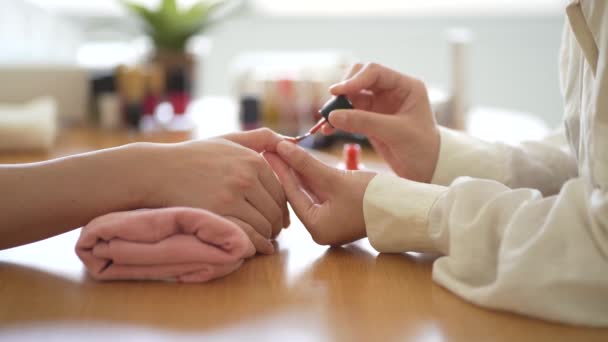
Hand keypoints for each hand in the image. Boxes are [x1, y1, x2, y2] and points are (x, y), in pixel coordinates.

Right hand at [143, 128, 288, 253]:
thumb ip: (260, 138)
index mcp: (254, 160)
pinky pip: (248, 235)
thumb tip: (290, 141)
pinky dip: (255, 245)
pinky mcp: (219, 213)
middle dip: (277, 226)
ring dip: (266, 237)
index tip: (279, 219)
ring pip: (264, 225)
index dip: (283, 209)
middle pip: (275, 211)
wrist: (159, 171)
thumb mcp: (229, 140)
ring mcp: (233, 195)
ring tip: (262, 241)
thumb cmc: (195, 156)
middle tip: (273, 235)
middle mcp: (246, 176)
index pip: (281, 192)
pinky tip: (254, 248)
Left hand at [264, 141, 376, 245]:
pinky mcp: (342, 211)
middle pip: (299, 193)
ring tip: (284, 150)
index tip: (268, 151)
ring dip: (300, 171)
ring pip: (310, 191)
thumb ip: (306, 164)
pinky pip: (322, 192)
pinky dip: (314, 176)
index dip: (280, 169)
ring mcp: (333, 220)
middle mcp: (322, 228)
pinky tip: (303, 159)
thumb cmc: (371, 197)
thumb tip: (282, 149)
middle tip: (272, 148)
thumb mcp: (335, 179)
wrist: (406, 206)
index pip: (292, 194)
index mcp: (317, 228)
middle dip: (287, 170)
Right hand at [321, 63, 439, 182]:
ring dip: (337, 106)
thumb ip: (365, 122)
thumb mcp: (396, 133)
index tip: (337, 92)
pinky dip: (338, 119)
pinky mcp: (370, 119)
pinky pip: (348, 113)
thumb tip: (333, 116)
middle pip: (359, 78)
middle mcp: (392, 91)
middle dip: (343, 90)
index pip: (375, 72)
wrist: (428, 171)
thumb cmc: (422, 149)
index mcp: (406, 86)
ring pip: (350, 96)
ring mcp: (380, 104)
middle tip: (331, 106)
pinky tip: (328, 128)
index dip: (354, 79)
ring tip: (326, 121)